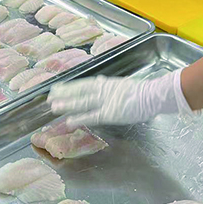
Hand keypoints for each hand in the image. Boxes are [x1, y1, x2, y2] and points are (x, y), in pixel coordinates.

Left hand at [48, 69, 189, 125]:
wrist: (154, 94)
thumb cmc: (142, 91)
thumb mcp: (121, 84)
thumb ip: (108, 86)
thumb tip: (99, 82)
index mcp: (106, 83)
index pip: (83, 84)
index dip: (69, 86)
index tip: (57, 87)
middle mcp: (102, 90)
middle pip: (78, 91)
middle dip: (63, 94)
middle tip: (49, 97)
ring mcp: (106, 101)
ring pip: (82, 102)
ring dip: (67, 104)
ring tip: (53, 107)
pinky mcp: (110, 113)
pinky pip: (92, 116)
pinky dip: (80, 118)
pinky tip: (69, 121)